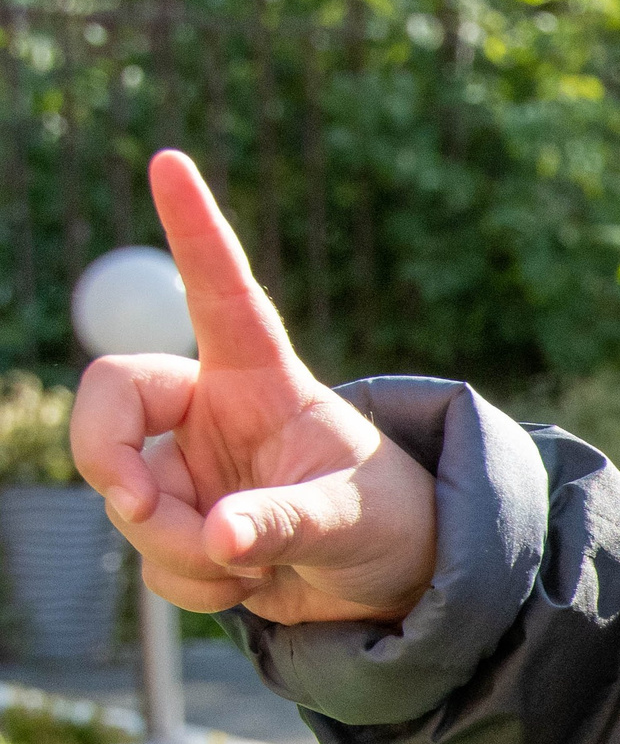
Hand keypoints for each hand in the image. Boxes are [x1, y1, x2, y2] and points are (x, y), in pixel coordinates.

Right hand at [70, 150, 434, 624]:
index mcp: (261, 378)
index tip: (171, 158)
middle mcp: (207, 412)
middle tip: (145, 511)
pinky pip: (149, 558)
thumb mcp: (351, 520)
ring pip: (129, 501)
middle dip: (109, 460)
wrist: (383, 584)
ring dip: (179, 550)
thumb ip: (286, 522)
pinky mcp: (176, 524)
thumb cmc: (386, 524)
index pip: (222, 292)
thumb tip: (218, 537)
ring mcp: (184, 468)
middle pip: (110, 401)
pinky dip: (191, 584)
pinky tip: (245, 585)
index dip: (195, 229)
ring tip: (256, 567)